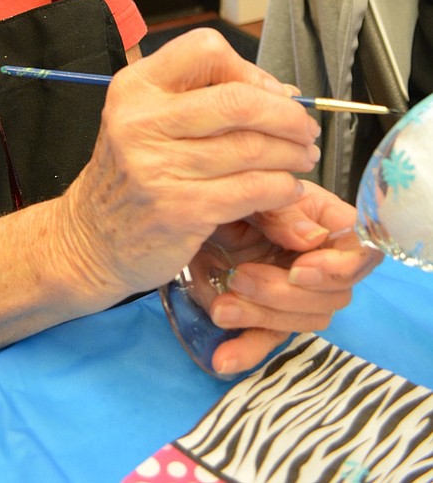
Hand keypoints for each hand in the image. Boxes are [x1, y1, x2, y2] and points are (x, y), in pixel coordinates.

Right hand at [53, 28, 322, 305]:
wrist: (90, 239)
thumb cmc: (130, 175)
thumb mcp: (148, 123)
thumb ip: (206, 101)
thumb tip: (283, 93)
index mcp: (136, 87)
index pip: (206, 50)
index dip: (249, 69)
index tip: (268, 94)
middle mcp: (141, 120)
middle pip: (238, 100)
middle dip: (286, 115)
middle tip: (305, 129)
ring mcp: (158, 166)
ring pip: (251, 148)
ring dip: (291, 154)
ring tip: (302, 159)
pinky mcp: (180, 209)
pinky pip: (251, 190)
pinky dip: (282, 188)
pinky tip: (286, 189)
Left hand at [203, 181, 381, 374]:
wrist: (188, 213)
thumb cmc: (228, 192)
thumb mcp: (253, 194)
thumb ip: (283, 212)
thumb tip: (313, 238)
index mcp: (324, 222)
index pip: (361, 251)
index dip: (339, 268)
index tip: (298, 269)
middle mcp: (317, 260)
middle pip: (333, 295)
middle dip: (284, 293)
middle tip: (238, 277)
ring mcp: (294, 292)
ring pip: (304, 320)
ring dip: (261, 315)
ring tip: (220, 305)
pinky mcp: (266, 316)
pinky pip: (267, 341)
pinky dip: (247, 351)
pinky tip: (223, 357)